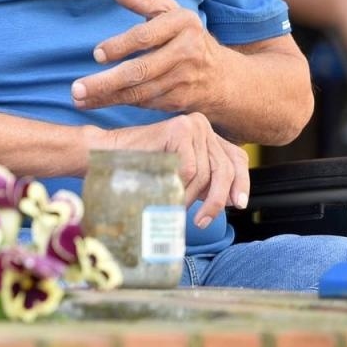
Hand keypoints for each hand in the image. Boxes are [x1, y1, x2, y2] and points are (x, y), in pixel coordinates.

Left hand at [71, 0, 225, 114]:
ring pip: (140, 92)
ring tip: (78, 99)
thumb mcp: (166, 11)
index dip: (120, 46)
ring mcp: (185, 80)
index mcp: (183, 23)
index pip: (146, 36)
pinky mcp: (180, 103)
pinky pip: (145, 105)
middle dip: (106, 81)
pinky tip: (96, 103)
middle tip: (76, 89)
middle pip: (141, 70)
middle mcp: (187, 52)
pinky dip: (119, 104)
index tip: (96, 54)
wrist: (221, 76)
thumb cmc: (182, 35)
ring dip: (106, 97)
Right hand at [91, 112, 249, 228]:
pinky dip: (180, 188)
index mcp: (206, 134)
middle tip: (204, 221)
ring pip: (207, 173)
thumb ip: (205, 181)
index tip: (238, 205)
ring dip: (192, 197)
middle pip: (225, 168)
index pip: (236, 158)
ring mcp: (192, 125)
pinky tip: (169, 193)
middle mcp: (202, 125)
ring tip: (176, 206)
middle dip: (217, 199)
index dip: (242, 183)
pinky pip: (191, 169)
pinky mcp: (179, 130)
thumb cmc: (139, 167)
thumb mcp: (180, 174)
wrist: (105, 155)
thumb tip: (233, 199)